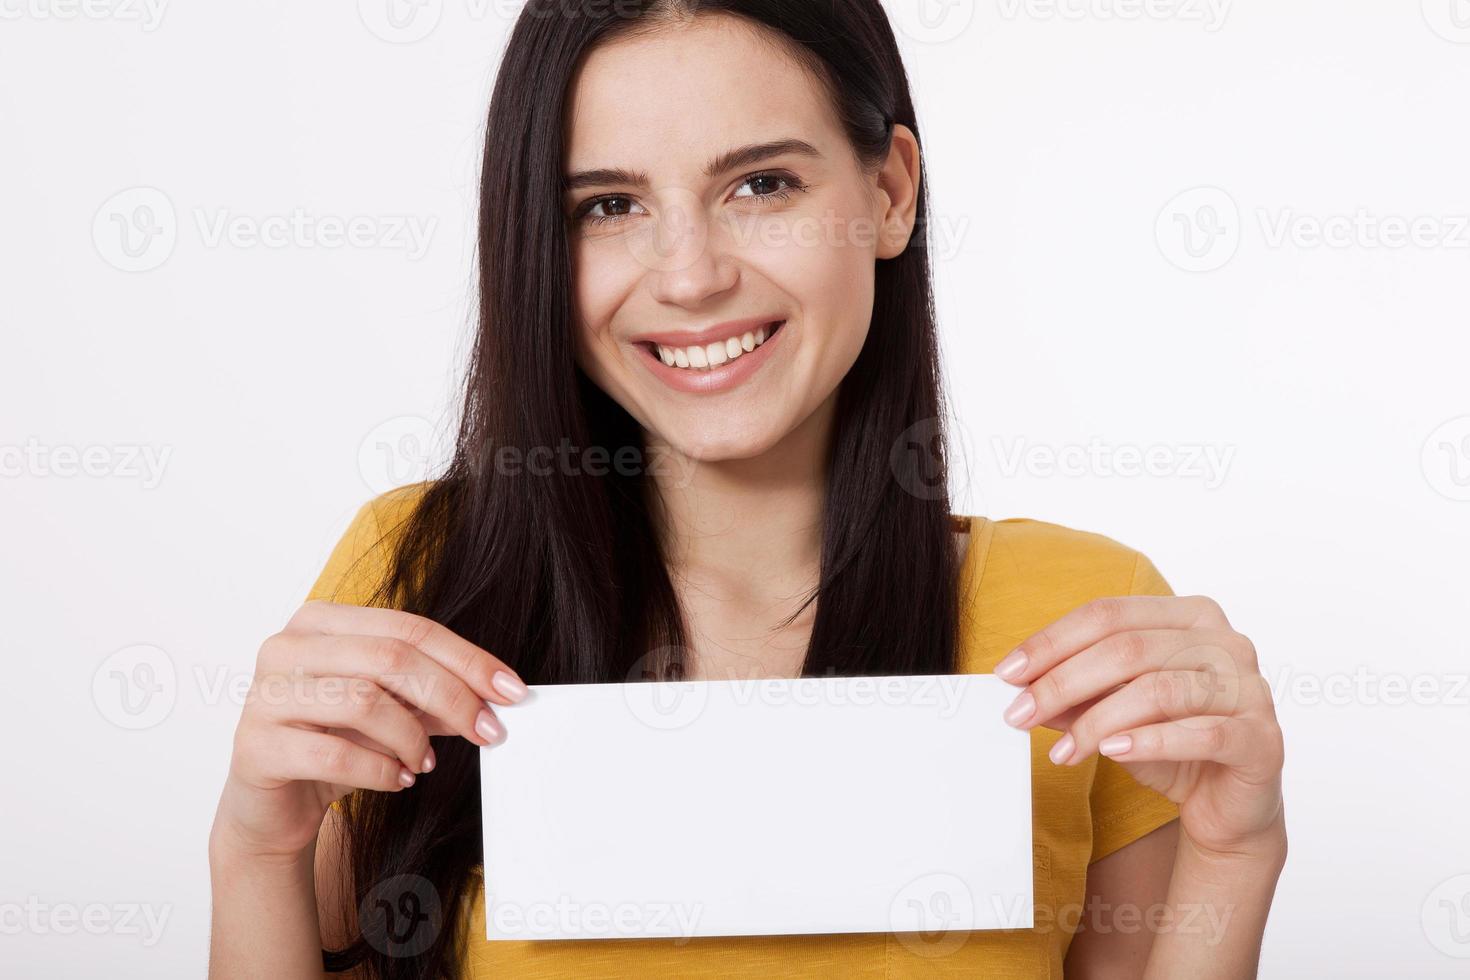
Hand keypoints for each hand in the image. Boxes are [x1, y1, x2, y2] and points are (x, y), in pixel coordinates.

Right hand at [211, 601, 527, 861]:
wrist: (273, 805)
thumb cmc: (335, 743)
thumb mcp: (392, 711)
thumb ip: (435, 695)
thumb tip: (499, 696)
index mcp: (322, 621)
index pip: (410, 629)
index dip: (468, 659)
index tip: (513, 691)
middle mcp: (287, 646)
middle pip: (391, 658)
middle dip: (452, 697)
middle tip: (488, 731)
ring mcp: (266, 694)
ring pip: (364, 701)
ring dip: (411, 737)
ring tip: (425, 762)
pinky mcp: (255, 745)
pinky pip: (334, 753)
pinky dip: (380, 769)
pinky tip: (397, 779)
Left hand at [994, 595, 1285, 858]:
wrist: (1228, 806)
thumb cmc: (1172, 746)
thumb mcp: (1112, 714)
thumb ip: (1074, 694)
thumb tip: (1019, 685)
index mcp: (1189, 616)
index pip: (1108, 614)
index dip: (1052, 642)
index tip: (1007, 674)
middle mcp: (1225, 642)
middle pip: (1128, 648)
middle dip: (1063, 682)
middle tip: (1020, 715)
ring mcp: (1249, 688)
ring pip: (1159, 689)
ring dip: (1098, 721)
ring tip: (1062, 750)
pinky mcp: (1261, 738)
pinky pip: (1201, 732)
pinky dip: (1148, 741)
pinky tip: (1111, 753)